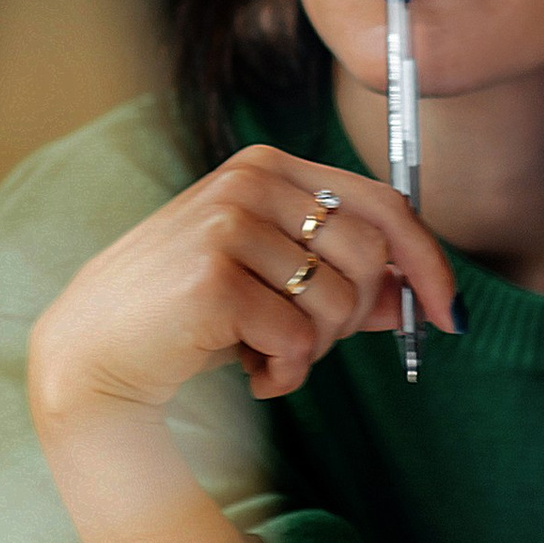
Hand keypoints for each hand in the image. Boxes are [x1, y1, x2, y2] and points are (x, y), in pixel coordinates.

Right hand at [28, 144, 459, 425]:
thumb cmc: (184, 316)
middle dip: (353, 320)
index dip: (427, 261)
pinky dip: (284, 374)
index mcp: (267, 168)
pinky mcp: (212, 279)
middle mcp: (248, 182)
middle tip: (304, 345)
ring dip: (312, 352)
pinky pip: (298, 341)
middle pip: (370, 258)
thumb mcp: (270, 284)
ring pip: (338, 305)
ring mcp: (227, 225)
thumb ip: (342, 280)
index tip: (449, 314)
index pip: (383, 204)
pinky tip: (248, 373)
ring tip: (265, 356)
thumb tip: (416, 294)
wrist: (94, 352)